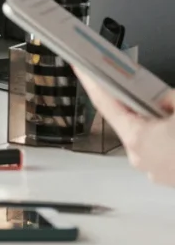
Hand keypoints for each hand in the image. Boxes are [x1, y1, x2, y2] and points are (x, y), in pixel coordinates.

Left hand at [73, 67, 174, 186]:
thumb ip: (167, 97)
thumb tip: (161, 97)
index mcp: (138, 138)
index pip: (104, 102)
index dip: (90, 81)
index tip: (78, 66)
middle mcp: (140, 157)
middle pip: (128, 119)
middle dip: (135, 100)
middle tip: (136, 81)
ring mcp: (155, 171)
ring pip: (146, 134)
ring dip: (154, 119)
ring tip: (168, 108)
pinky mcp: (169, 177)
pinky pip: (160, 148)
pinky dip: (166, 134)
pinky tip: (173, 124)